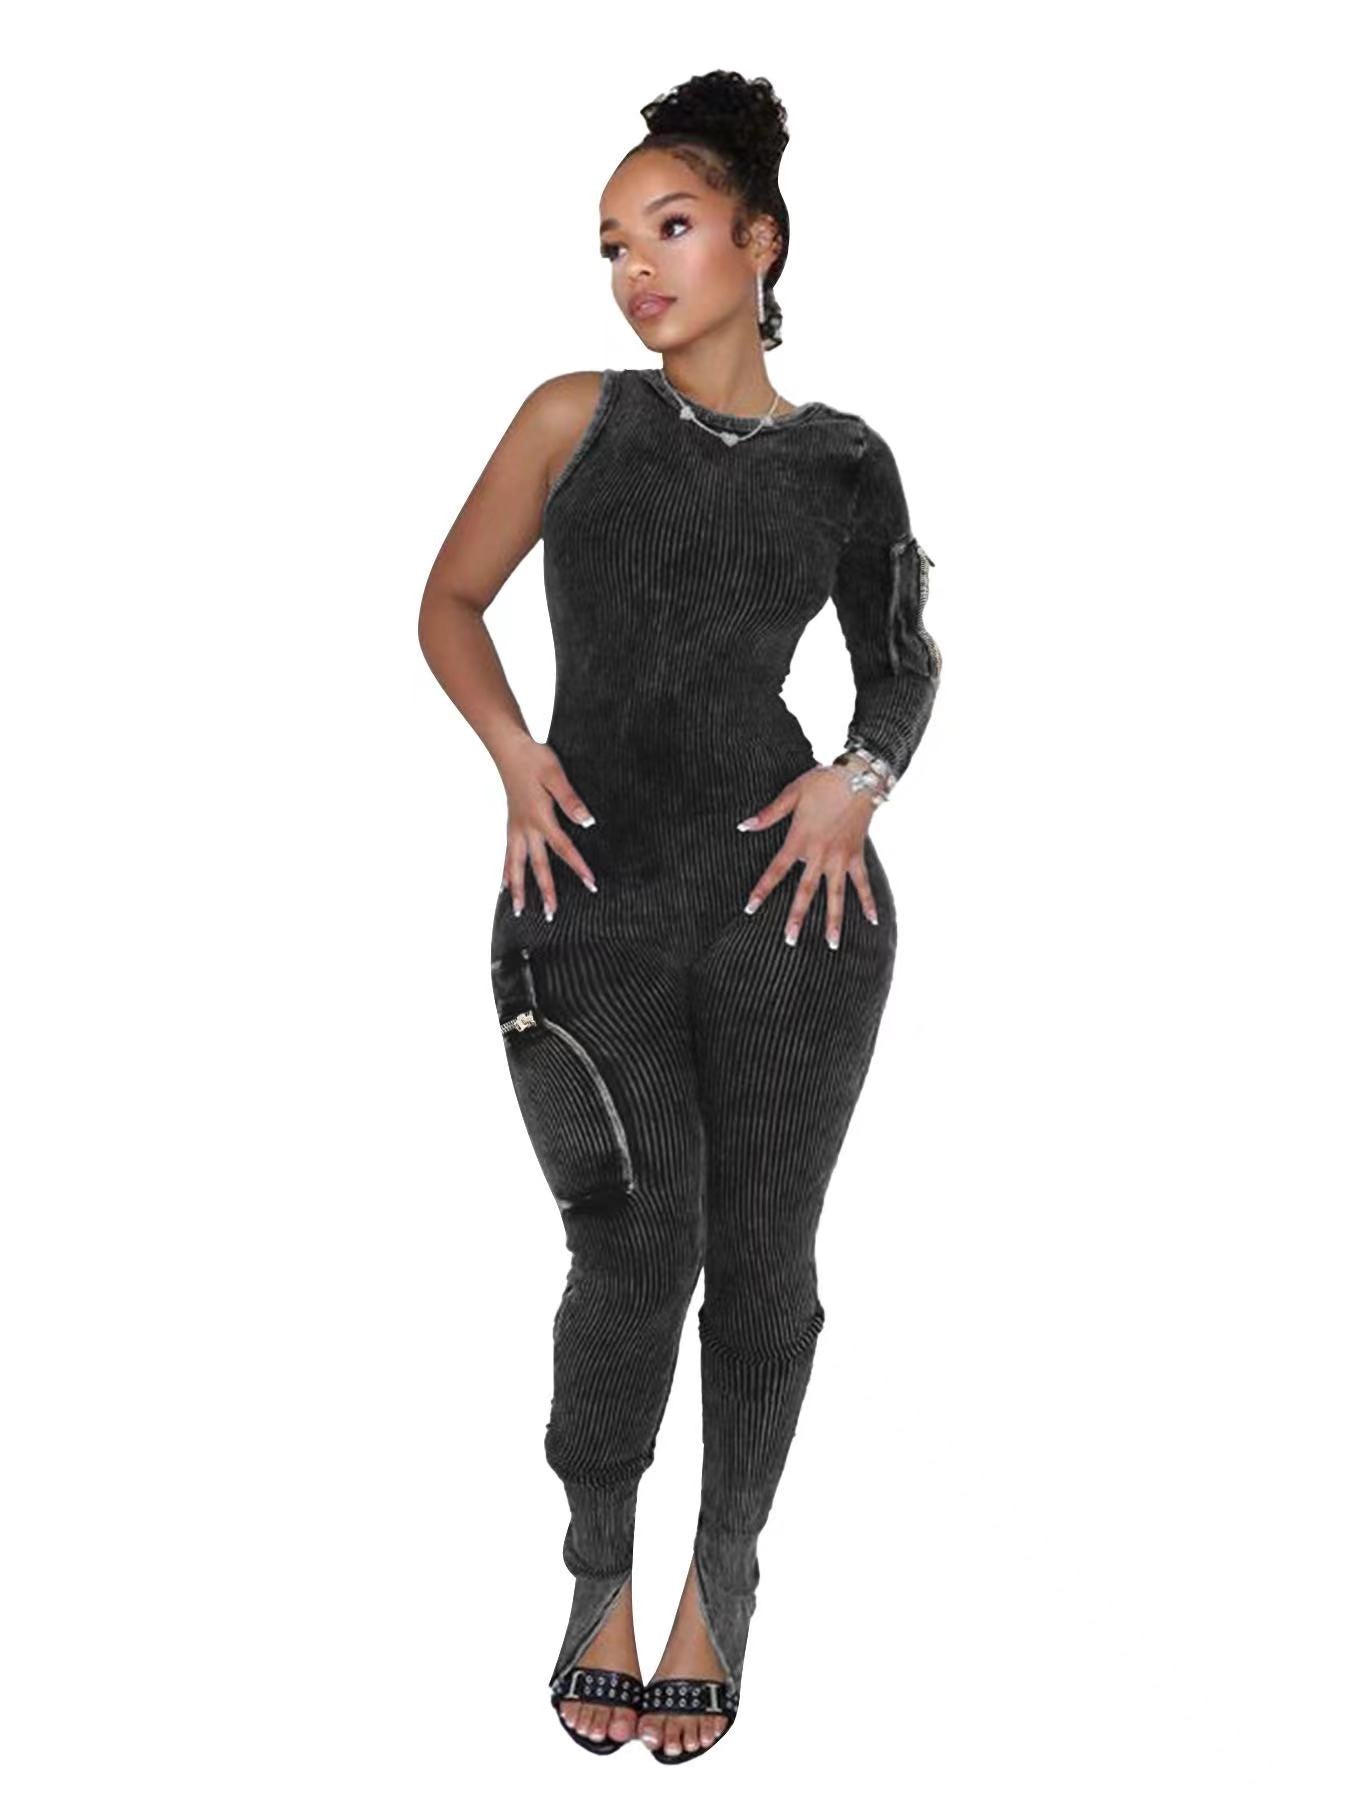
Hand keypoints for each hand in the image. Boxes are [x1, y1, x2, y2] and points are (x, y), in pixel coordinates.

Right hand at [497, 736, 597, 919]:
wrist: (508, 749)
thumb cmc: (534, 759)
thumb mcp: (556, 774)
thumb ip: (570, 799)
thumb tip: (586, 822)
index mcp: (541, 818)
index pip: (563, 848)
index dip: (578, 868)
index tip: (591, 884)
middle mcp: (526, 828)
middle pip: (537, 866)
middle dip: (546, 892)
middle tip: (552, 916)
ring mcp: (515, 828)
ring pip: (515, 866)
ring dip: (519, 890)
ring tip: (519, 912)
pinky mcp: (511, 825)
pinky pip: (507, 855)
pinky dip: (506, 873)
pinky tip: (505, 888)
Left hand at [737, 764, 880, 948]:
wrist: (858, 776)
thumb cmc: (822, 782)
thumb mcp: (791, 794)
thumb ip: (768, 814)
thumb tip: (743, 826)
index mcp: (799, 840)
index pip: (776, 870)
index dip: (762, 890)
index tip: (750, 908)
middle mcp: (819, 854)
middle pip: (805, 892)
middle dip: (797, 918)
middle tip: (790, 941)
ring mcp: (840, 858)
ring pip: (836, 895)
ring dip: (833, 921)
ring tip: (831, 944)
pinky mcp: (857, 855)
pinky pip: (863, 883)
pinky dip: (868, 901)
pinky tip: (872, 921)